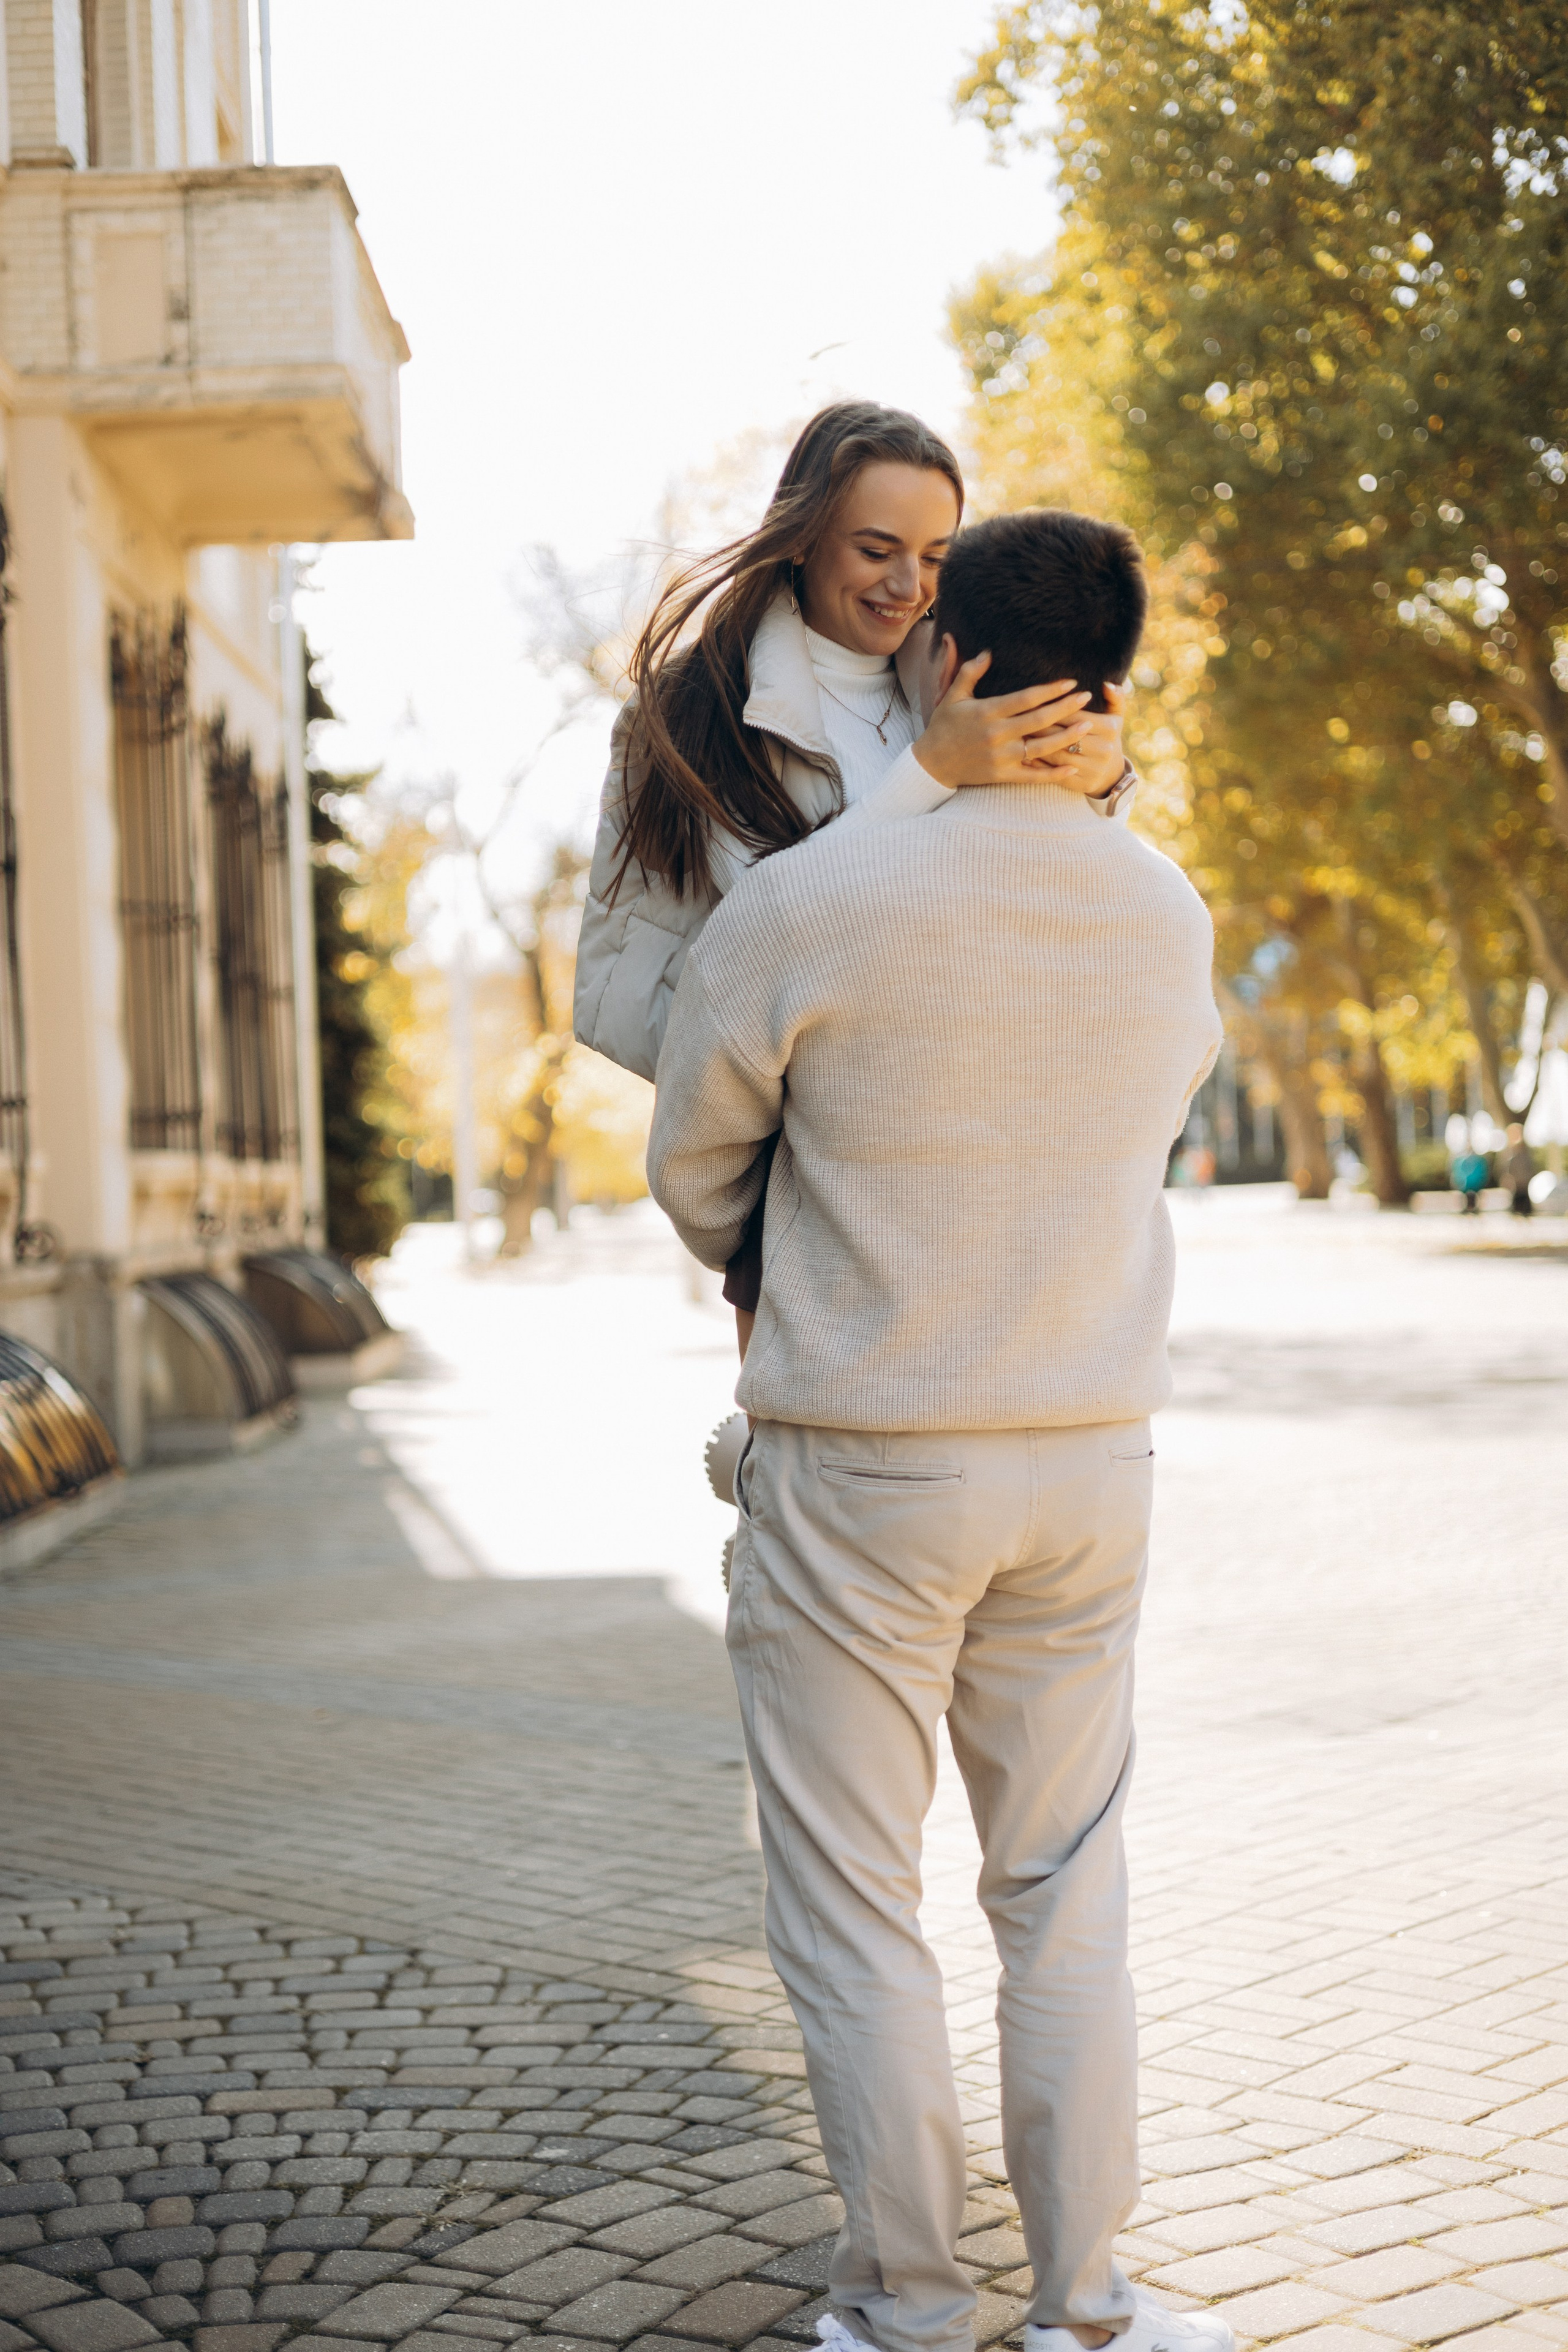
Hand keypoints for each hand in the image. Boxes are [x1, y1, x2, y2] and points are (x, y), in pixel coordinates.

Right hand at [914, 656, 1124, 797]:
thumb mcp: (951, 696)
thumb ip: (969, 673)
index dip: (1050, 690)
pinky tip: (1072, 767)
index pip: (1025, 699)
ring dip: (1066, 737)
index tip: (1070, 682)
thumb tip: (987, 652)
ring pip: (1041, 748)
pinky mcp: (1002, 775)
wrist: (932, 764)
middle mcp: (997, 735)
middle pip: (1038, 720)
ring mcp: (1001, 757)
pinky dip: (1053, 774)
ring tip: (1087, 725)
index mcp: (987, 712)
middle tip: (1086, 697)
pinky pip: (1032, 776)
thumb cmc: (943, 726)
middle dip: (1065, 708)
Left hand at [1024, 681, 1127, 797]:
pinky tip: (1024, 753)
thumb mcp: (1115, 716)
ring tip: (1018, 733)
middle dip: (1041, 725)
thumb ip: (1114, 697)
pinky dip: (1038, 763)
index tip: (1034, 702)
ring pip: (1057, 753)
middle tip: (1019, 717)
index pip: (1075, 715)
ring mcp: (1093, 768)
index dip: (1053, 708)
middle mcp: (1103, 749)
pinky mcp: (1082, 784)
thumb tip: (1106, 684)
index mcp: (1110, 729)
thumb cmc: (1106, 737)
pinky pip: (1055, 773)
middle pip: (1064, 734)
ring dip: (1036, 743)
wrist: (1111, 774)